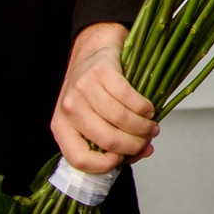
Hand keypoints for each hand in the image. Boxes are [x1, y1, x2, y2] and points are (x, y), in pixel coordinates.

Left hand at [51, 23, 155, 174]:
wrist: (94, 47)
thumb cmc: (94, 88)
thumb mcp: (92, 117)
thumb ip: (112, 139)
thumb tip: (142, 152)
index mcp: (61, 127)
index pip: (78, 158)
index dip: (104, 165)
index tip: (121, 160)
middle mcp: (69, 108)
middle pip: (106, 139)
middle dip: (133, 145)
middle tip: (147, 141)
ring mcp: (83, 88)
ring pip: (120, 119)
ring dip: (143, 127)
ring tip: (152, 127)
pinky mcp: (101, 71)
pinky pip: (128, 97)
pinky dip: (143, 107)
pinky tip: (149, 109)